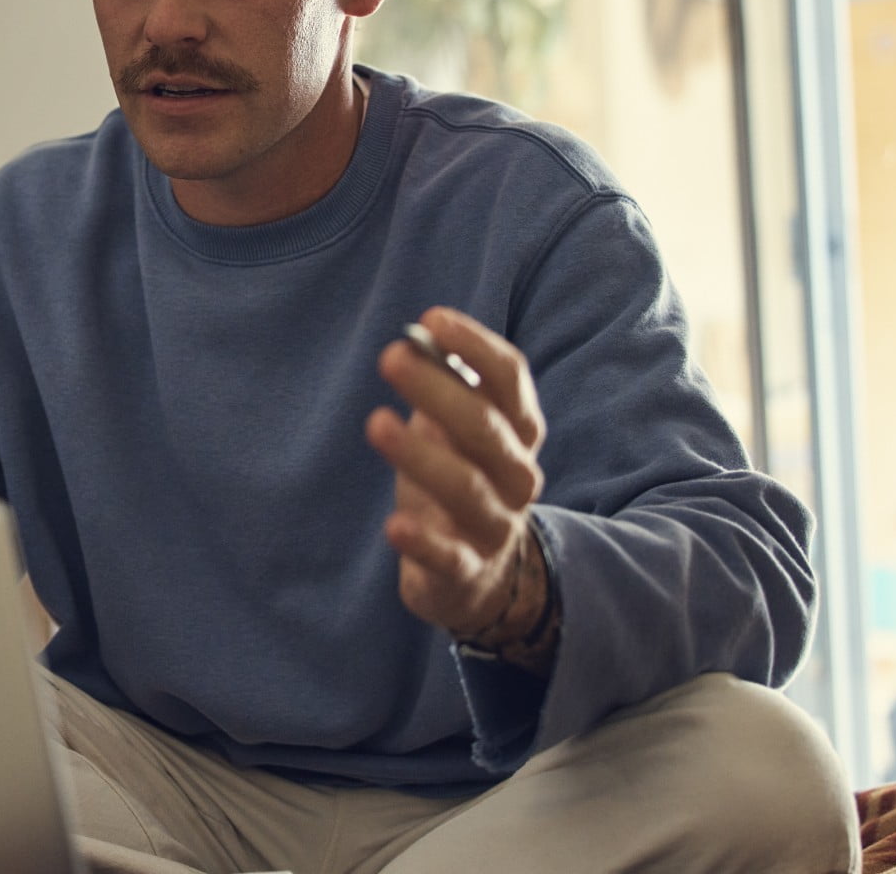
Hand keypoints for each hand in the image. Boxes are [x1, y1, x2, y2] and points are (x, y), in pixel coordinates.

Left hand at [364, 308, 550, 657]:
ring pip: (466, 487)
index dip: (476, 346)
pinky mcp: (467, 572)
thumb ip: (445, 389)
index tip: (432, 318)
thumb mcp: (454, 432)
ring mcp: (496, 526)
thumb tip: (415, 341)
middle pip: (486, 427)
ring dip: (420, 454)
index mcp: (519, 431)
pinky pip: (449, 558)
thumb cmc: (459, 479)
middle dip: (439, 390)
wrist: (480, 577)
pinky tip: (394, 524)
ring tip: (376, 423)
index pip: (511, 380)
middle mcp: (517, 475)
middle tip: (390, 357)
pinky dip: (423, 542)